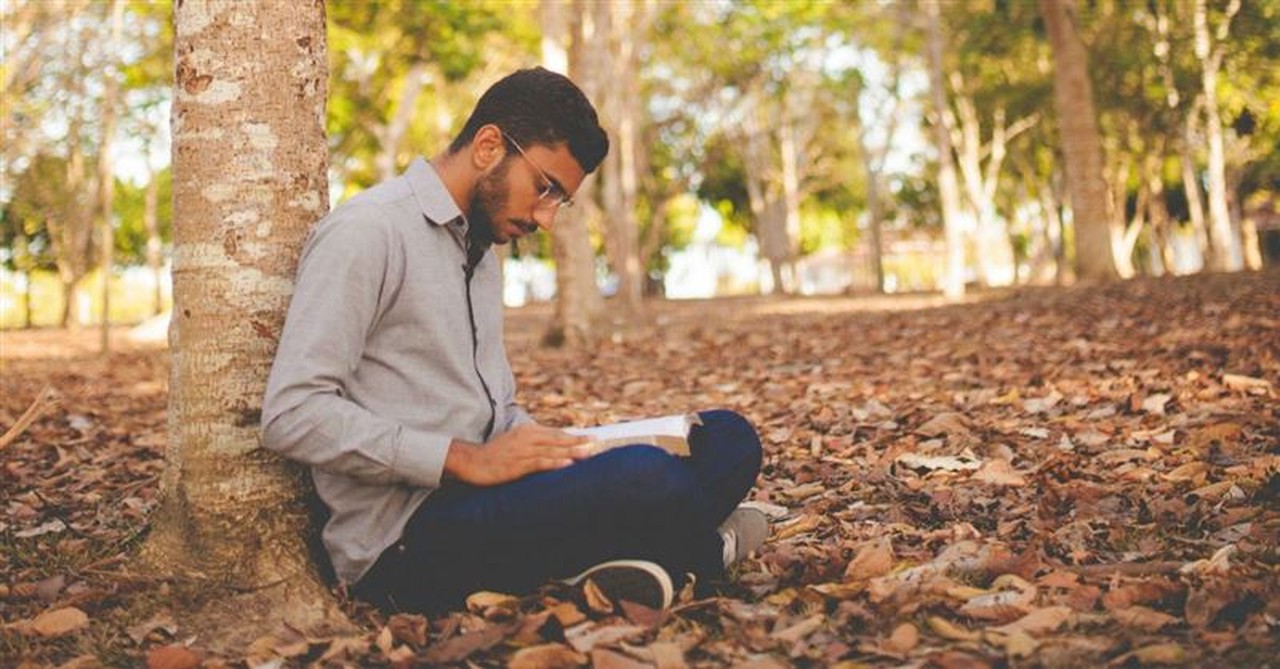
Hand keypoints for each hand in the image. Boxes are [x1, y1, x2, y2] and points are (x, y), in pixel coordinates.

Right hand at [444, 423, 592, 485]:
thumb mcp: (514, 443)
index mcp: (527, 431)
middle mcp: (527, 438)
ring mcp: (523, 451)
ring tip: (588, 453)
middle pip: (558, 439)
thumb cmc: (494, 454)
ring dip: (572, 452)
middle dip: (578, 441)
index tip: (590, 437)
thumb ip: (532, 444)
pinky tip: (567, 465)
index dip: (573, 436)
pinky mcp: (518, 465)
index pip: (555, 433)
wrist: (471, 461)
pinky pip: (540, 463)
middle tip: (596, 441)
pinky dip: (555, 463)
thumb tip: (551, 450)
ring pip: (553, 450)